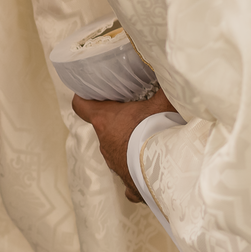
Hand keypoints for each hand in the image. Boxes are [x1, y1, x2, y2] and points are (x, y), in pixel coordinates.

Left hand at [71, 88, 177, 202]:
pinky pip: (130, 177)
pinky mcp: (129, 183)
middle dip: (117, 120)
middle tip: (134, 111)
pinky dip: (138, 172)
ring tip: (149, 139)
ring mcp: (115, 164)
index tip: (90, 92)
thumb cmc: (159, 132)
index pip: (80, 105)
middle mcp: (105, 143)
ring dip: (130, 145)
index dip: (84, 97)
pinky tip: (151, 170)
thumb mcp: (163, 102)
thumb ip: (164, 86)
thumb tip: (169, 68)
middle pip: (104, 127)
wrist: (167, 170)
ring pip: (117, 150)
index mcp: (105, 121)